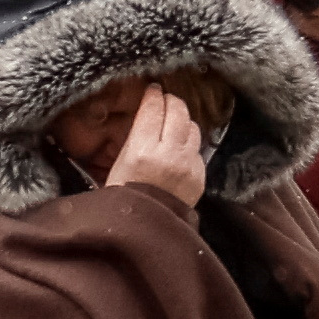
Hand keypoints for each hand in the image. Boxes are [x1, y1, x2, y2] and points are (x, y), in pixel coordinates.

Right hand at [105, 86, 209, 206]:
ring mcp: (188, 165)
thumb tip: (146, 115)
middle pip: (178, 111)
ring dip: (183, 121)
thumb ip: (135, 138)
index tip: (153, 88)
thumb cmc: (123, 197)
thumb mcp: (118, 164)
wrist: (145, 230)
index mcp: (142, 150)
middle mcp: (169, 154)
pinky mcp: (200, 176)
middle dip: (171, 101)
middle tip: (165, 99)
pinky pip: (199, 150)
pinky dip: (190, 144)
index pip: (153, 109)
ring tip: (174, 121)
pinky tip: (181, 147)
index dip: (153, 95)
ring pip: (192, 127)